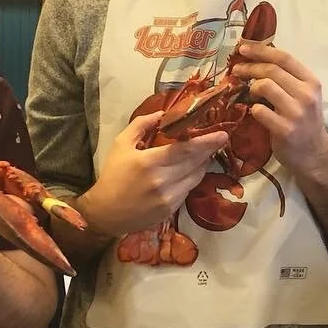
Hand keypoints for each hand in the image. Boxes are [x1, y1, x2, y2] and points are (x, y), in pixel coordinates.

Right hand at [79, 112, 228, 236]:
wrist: (105, 213)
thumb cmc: (112, 175)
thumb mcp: (121, 144)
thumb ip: (141, 125)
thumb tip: (162, 114)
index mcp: (149, 162)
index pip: (185, 150)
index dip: (206, 142)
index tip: (222, 134)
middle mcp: (162, 181)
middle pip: (195, 163)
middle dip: (210, 150)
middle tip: (221, 139)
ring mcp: (168, 198)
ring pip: (196, 177)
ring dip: (203, 164)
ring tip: (207, 153)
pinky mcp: (171, 210)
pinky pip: (188, 190)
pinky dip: (193, 178)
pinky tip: (193, 170)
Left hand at [230, 42, 327, 173]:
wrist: (314, 155)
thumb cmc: (305, 123)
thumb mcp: (304, 96)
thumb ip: (287, 79)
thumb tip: (258, 60)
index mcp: (311, 82)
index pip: (284, 58)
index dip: (261, 50)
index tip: (243, 48)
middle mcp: (306, 94)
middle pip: (271, 70)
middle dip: (249, 67)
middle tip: (236, 70)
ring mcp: (296, 112)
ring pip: (265, 86)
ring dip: (251, 88)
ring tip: (249, 93)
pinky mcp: (285, 129)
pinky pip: (259, 110)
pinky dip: (253, 109)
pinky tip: (255, 112)